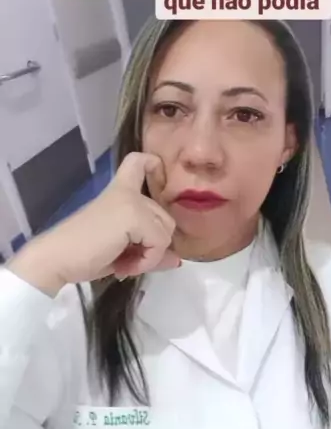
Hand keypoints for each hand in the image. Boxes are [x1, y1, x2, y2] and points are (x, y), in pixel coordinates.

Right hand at [9, 152, 179, 295]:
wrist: (55, 259)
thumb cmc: (81, 255)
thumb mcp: (123, 252)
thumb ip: (149, 250)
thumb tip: (177, 260)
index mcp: (118, 192)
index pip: (139, 161)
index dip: (154, 166)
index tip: (157, 185)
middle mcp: (127, 191)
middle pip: (165, 216)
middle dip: (154, 245)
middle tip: (129, 260)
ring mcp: (132, 201)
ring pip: (166, 231)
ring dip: (151, 255)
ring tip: (125, 264)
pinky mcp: (134, 215)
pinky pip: (160, 243)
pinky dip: (147, 261)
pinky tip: (124, 267)